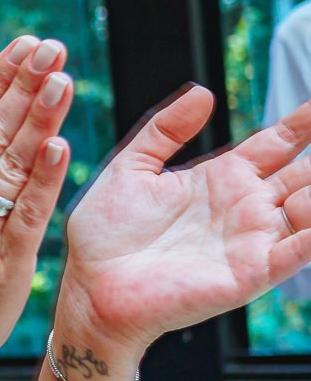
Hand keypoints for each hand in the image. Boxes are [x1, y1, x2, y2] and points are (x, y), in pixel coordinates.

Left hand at [58, 87, 310, 352]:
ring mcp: (252, 239)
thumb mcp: (130, 168)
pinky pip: (300, 249)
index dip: (304, 122)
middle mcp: (245, 207)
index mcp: (221, 178)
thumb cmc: (104, 236)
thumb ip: (164, 130)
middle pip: (306, 173)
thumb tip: (202, 91)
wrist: (90, 289)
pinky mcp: (251, 273)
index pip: (278, 142)